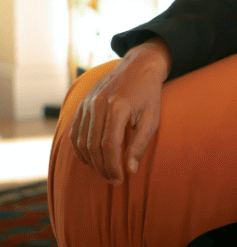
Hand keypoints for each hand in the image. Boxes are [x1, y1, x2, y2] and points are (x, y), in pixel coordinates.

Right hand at [69, 38, 170, 184]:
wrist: (138, 67)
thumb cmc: (149, 94)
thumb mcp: (152, 118)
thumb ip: (140, 143)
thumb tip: (130, 169)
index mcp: (117, 107)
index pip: (109, 145)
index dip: (112, 166)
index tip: (119, 179)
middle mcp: (98, 105)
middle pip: (94, 146)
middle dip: (102, 167)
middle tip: (113, 180)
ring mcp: (87, 104)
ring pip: (82, 142)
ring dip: (91, 161)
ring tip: (104, 172)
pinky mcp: (82, 105)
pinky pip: (75, 133)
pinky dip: (80, 149)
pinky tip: (91, 160)